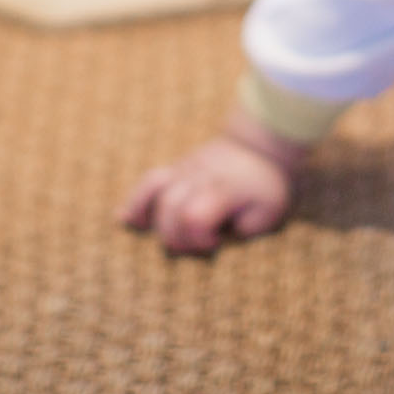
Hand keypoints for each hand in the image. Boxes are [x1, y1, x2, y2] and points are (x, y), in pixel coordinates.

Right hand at [117, 115, 308, 254]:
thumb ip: (244, 231)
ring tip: (144, 234)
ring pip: (155, 189)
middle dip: (177, 236)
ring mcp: (185, 169)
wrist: (261, 147)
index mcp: (223, 189)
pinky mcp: (177, 168)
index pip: (195, 216)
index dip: (198, 239)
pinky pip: (150, 180)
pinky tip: (123, 218)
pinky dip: (136, 200)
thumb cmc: (266, 187)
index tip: (215, 245)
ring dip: (150, 218)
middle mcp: (199, 176)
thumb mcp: (269, 213)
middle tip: (197, 246)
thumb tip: (217, 239)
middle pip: (171, 208)